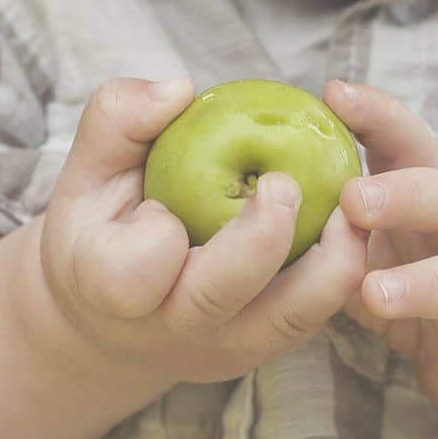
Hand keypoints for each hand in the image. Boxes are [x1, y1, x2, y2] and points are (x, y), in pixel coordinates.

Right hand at [35, 77, 367, 384]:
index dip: (156, 237)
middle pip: (220, 298)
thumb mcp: (87, 169)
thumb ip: (118, 118)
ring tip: (346, 203)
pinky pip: (316, 316)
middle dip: (261, 240)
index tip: (161, 205)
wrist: (118, 317)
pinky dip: (341, 271)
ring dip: (330, 261)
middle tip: (283, 183)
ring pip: (289, 319)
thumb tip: (179, 90)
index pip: (135, 274)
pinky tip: (349, 221)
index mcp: (110, 287)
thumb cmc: (102, 226)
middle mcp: (169, 328)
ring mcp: (223, 347)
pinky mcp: (265, 349)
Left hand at [323, 80, 437, 438]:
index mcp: (434, 197)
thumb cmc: (425, 266)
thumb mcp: (381, 235)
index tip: (333, 92)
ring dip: (428, 285)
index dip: (379, 116)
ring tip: (375, 294)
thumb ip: (331, 213)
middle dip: (406, 195)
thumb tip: (242, 177)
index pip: (413, 143)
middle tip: (351, 200)